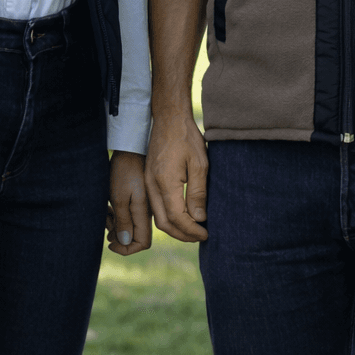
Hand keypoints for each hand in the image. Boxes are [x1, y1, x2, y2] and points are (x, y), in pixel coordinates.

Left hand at [106, 151, 151, 254]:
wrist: (131, 147)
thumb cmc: (124, 170)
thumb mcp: (119, 196)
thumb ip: (123, 221)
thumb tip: (124, 242)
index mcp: (144, 213)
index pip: (142, 243)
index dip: (126, 249)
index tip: (110, 243)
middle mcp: (146, 211)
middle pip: (134, 235)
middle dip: (117, 235)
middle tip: (105, 223)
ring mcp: (142, 204)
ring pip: (129, 224)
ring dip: (114, 223)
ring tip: (104, 211)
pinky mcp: (137, 196)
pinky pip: (127, 212)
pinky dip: (116, 213)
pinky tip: (108, 205)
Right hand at [145, 110, 208, 241]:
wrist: (169, 118)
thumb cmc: (186, 138)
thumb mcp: (199, 164)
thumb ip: (198, 193)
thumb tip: (199, 219)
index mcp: (165, 183)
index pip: (177, 218)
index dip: (191, 230)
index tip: (206, 234)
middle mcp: (152, 186)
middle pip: (164, 223)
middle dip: (183, 235)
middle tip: (200, 236)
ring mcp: (148, 183)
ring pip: (158, 217)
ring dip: (175, 228)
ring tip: (193, 229)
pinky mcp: (148, 180)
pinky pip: (155, 206)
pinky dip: (168, 217)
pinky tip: (182, 216)